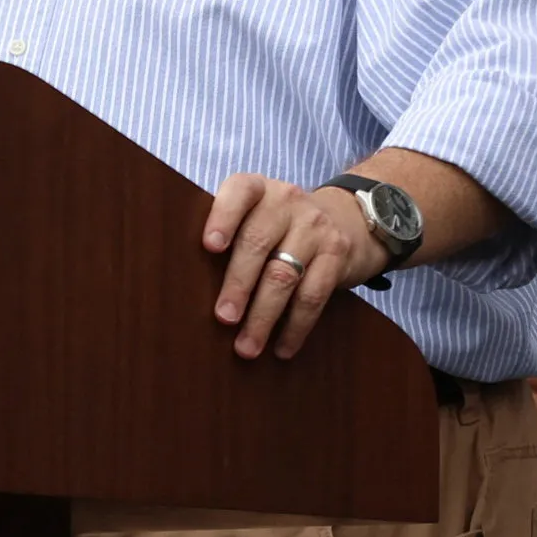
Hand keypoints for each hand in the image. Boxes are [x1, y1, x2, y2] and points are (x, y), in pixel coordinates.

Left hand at [204, 174, 388, 360]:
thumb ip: (232, 233)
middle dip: (238, 285)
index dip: (223, 217)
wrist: (347, 219)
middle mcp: (287, 201)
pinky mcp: (337, 254)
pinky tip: (282, 347)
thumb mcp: (259, 213)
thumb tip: (190, 282)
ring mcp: (315, 226)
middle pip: (257, 243)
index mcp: (259, 189)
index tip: (209, 246)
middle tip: (224, 318)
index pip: (240, 191)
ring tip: (246, 346)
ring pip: (284, 275)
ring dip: (263, 316)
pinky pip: (314, 295)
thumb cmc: (281, 225)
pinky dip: (296, 326)